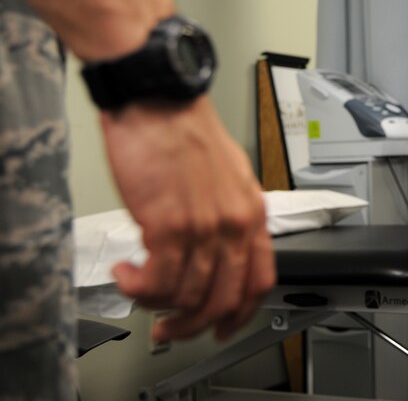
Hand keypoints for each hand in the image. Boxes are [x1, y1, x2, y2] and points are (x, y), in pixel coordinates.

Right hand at [104, 97, 275, 342]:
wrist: (158, 100)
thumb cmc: (185, 131)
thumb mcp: (228, 175)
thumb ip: (227, 216)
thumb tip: (215, 252)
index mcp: (253, 212)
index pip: (261, 280)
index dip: (241, 313)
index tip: (222, 327)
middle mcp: (234, 223)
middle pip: (223, 299)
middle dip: (191, 324)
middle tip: (168, 328)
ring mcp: (203, 226)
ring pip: (186, 295)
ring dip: (155, 304)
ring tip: (137, 287)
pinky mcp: (168, 224)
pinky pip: (156, 282)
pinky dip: (136, 288)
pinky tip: (126, 274)